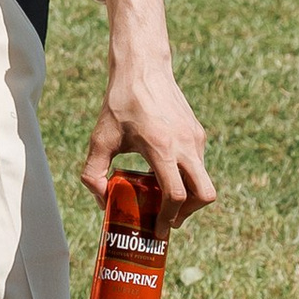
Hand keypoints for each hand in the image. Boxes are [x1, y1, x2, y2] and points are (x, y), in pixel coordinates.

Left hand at [85, 0, 214, 220]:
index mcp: (162, 148)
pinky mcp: (198, 133)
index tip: (157, 230)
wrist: (143, 69)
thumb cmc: (120, 104)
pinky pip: (198, 165)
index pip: (176, 195)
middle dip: (188, 213)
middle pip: (204, 195)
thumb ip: (93, 173)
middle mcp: (186, 145)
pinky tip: (162, 173)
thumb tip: (102, 199)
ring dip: (186, 196)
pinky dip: (186, 177)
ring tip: (161, 197)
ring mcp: (196, 139)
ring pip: (203, 181)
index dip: (168, 218)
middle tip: (167, 219)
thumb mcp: (100, 139)